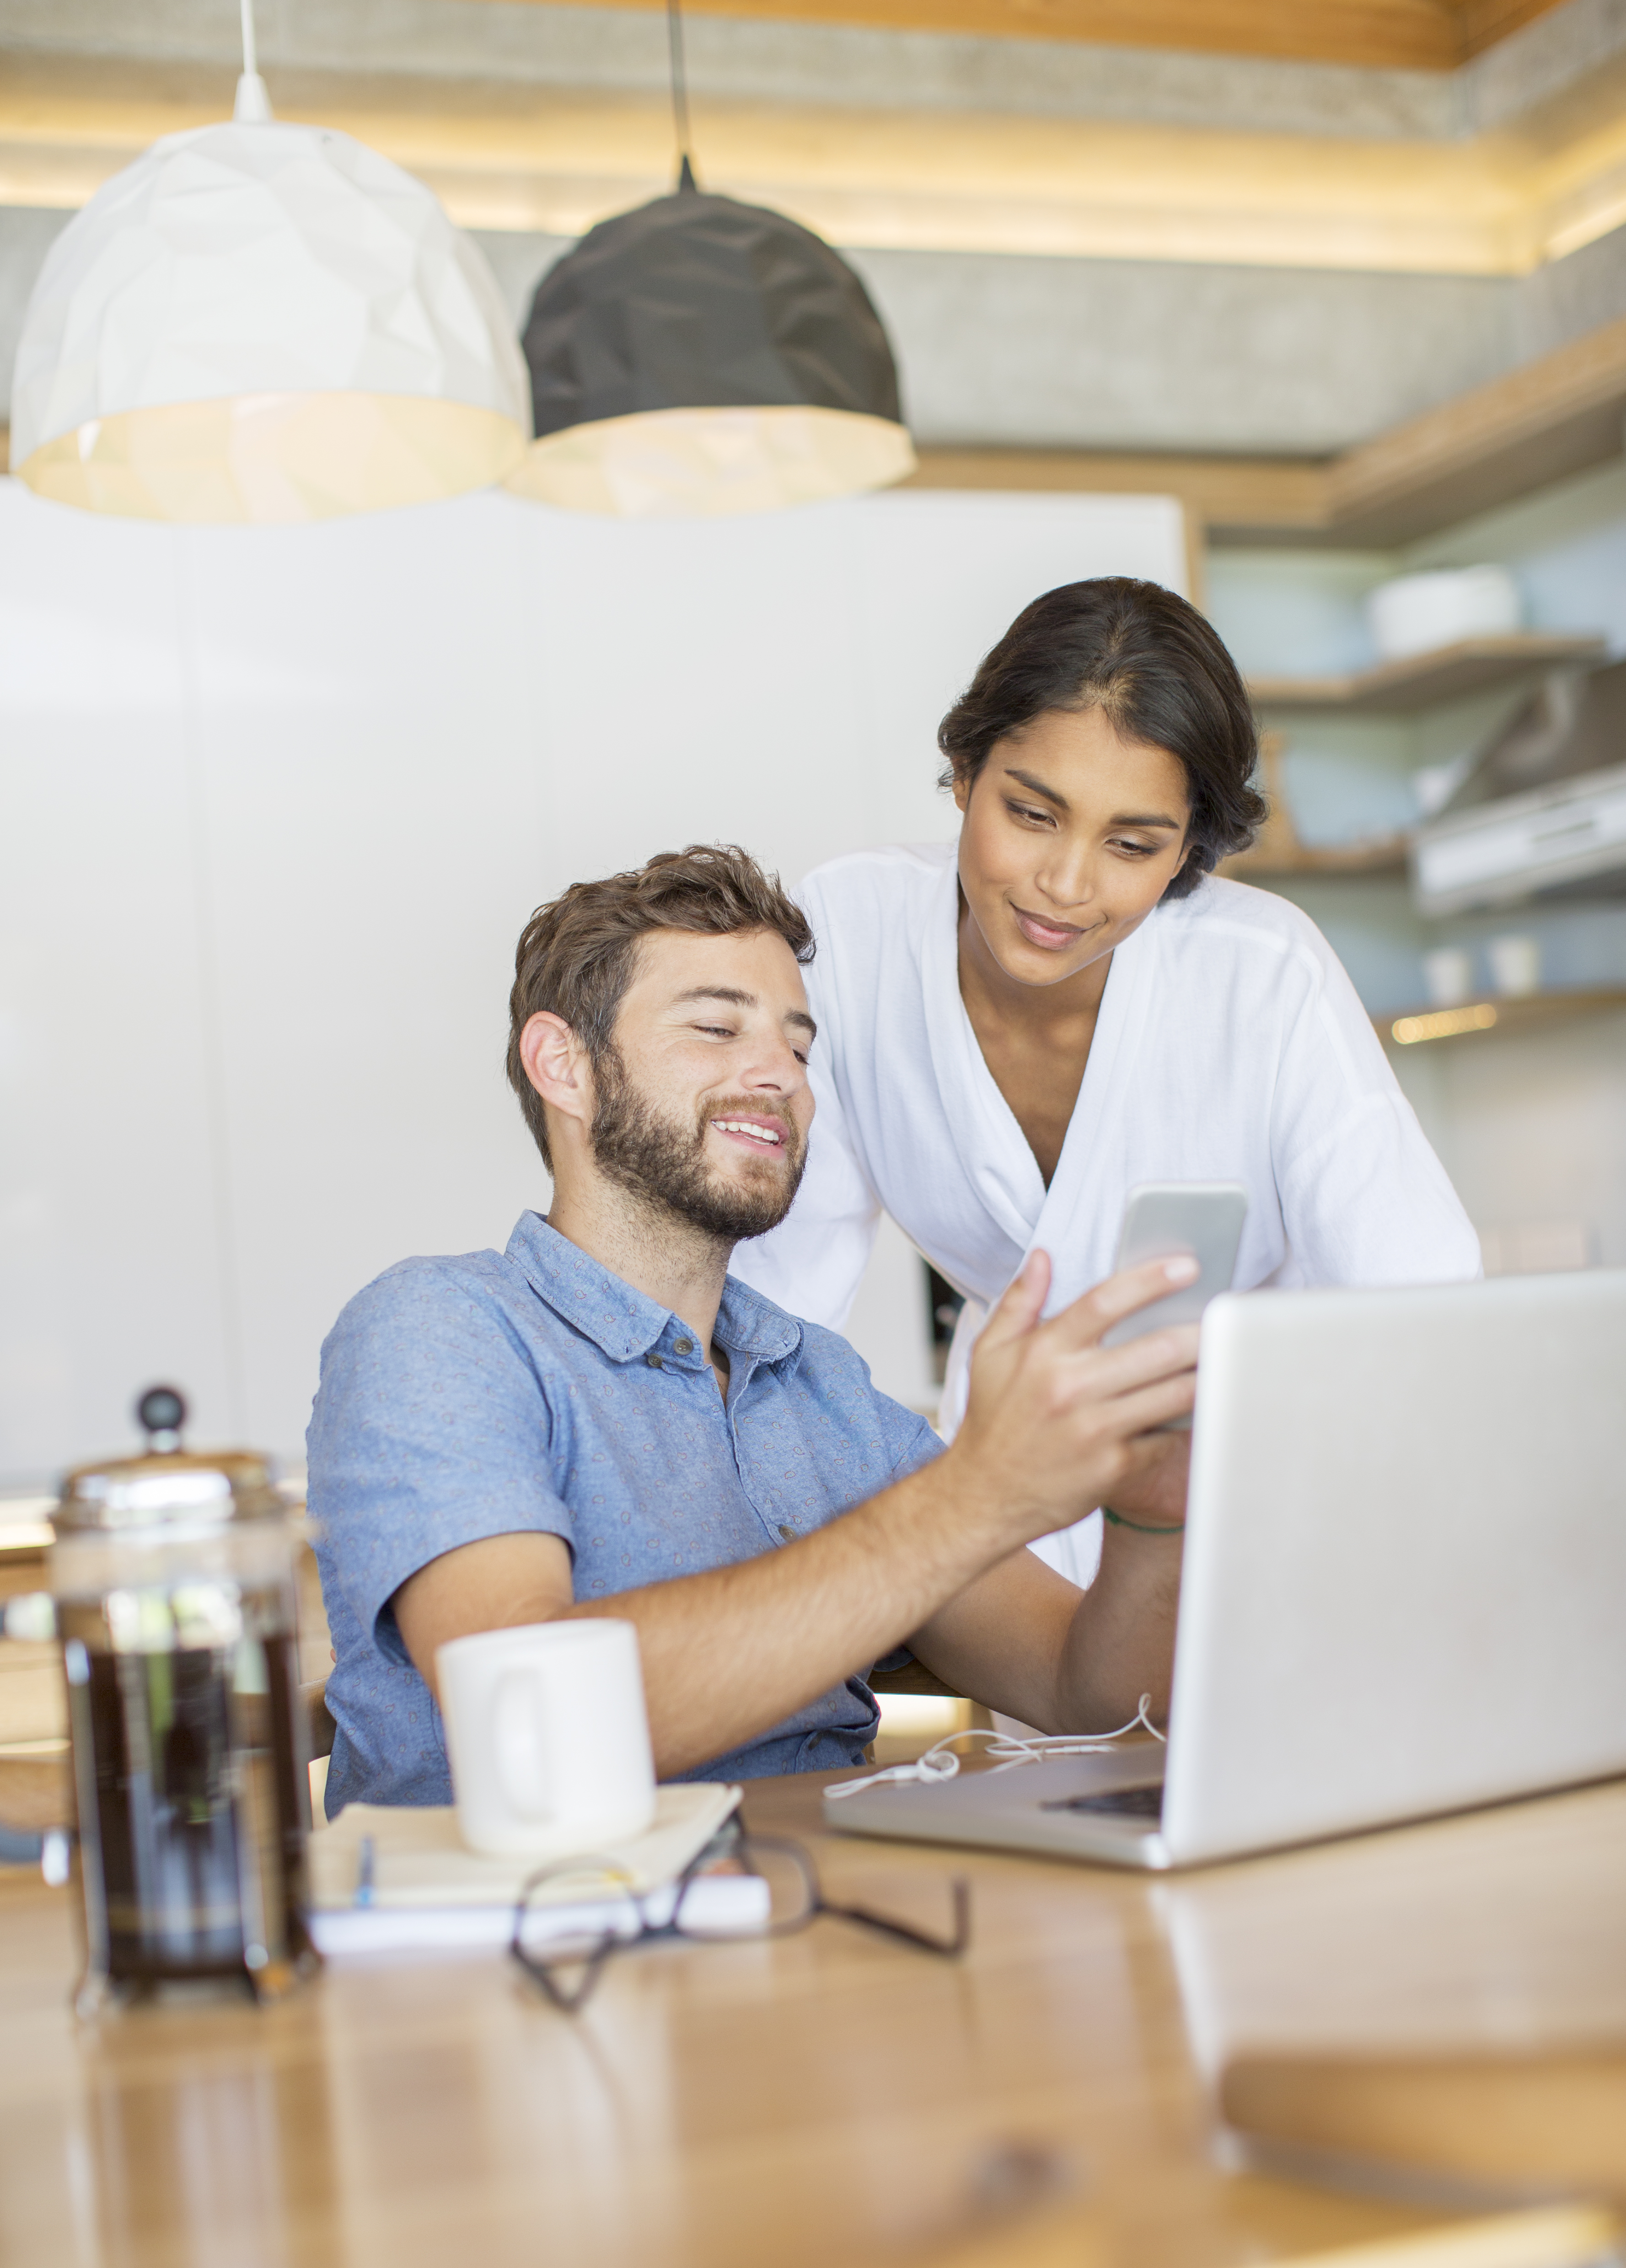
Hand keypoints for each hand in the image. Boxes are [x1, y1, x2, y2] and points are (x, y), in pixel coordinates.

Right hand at [948, 1249, 1198, 1549]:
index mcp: (1043, 1353)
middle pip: (1155, 1349)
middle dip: (1199, 1332)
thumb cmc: (993, 1419)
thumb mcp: (990, 1352)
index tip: (1186, 1266)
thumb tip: (1042, 1257)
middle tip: (1225, 1318)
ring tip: (1224, 1358)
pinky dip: (1184, 1423)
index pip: (1104, 1302)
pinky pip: (1165, 1438)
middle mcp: (1070, 1388)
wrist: (985, 1494)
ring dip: (1204, 1375)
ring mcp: (1094, 1430)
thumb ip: (1020, 1301)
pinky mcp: (1113, 1467)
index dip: (1150, 1280)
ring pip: (1171, 1394)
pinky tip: (1196, 1408)